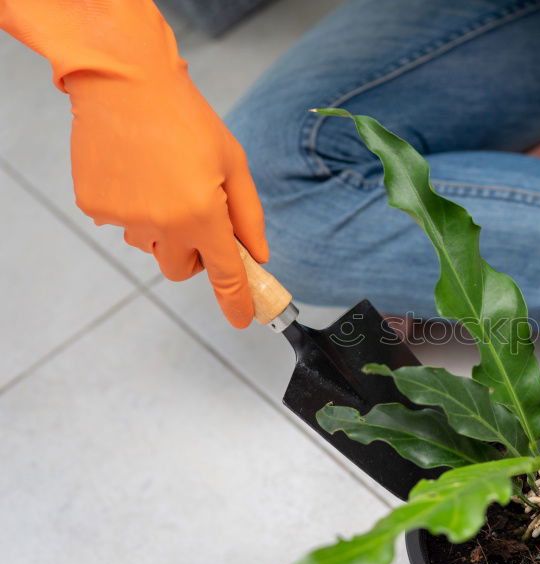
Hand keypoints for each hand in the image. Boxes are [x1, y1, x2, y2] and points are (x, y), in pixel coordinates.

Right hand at [67, 68, 267, 327]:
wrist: (125, 82)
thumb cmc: (186, 118)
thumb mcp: (233, 163)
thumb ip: (248, 216)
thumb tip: (257, 255)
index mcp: (202, 215)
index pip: (225, 275)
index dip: (236, 301)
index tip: (243, 318)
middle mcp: (162, 225)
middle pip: (182, 270)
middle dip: (195, 255)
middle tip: (198, 217)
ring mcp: (124, 218)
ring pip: (151, 246)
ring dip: (162, 228)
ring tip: (163, 180)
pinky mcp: (95, 206)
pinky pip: (122, 223)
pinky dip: (133, 207)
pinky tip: (136, 173)